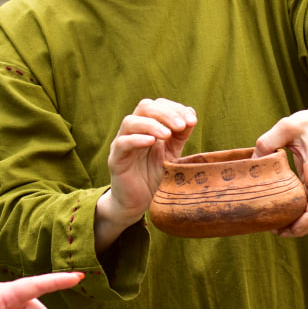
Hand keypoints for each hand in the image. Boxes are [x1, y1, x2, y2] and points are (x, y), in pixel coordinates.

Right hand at [96, 98, 196, 250]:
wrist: (138, 203)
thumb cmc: (155, 177)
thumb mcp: (172, 154)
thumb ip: (180, 135)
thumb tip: (191, 114)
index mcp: (148, 127)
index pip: (158, 105)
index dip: (175, 108)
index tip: (192, 121)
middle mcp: (134, 131)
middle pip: (145, 107)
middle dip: (166, 113)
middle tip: (181, 126)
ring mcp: (123, 144)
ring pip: (131, 121)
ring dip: (152, 124)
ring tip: (168, 134)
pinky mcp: (115, 159)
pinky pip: (122, 143)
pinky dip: (136, 139)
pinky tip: (151, 142)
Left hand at [254, 106, 307, 236]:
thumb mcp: (287, 125)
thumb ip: (269, 140)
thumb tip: (254, 162)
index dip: (306, 219)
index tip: (289, 228)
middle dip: (302, 228)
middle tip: (277, 231)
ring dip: (304, 226)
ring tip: (279, 228)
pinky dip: (305, 218)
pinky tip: (286, 217)